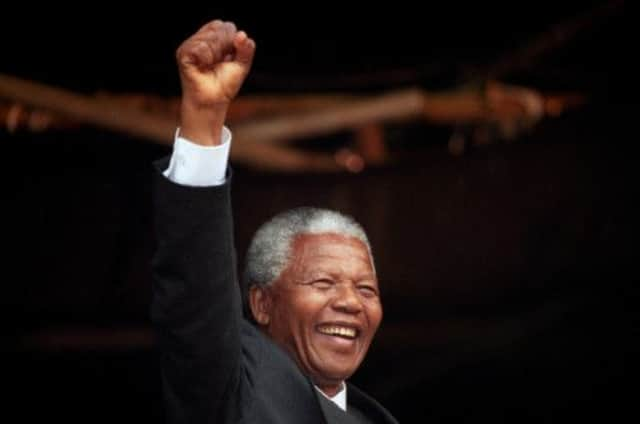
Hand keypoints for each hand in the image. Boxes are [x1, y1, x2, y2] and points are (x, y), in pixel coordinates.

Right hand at [176, 20, 255, 144]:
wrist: (213, 101)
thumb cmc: (225, 84)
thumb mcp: (242, 65)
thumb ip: (246, 49)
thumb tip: (242, 34)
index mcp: (214, 38)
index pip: (227, 26)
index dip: (232, 41)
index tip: (229, 58)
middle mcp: (201, 38)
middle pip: (220, 27)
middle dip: (226, 47)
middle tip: (218, 63)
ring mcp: (191, 44)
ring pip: (211, 37)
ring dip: (216, 54)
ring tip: (211, 66)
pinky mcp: (183, 53)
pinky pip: (200, 47)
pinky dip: (207, 58)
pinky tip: (203, 66)